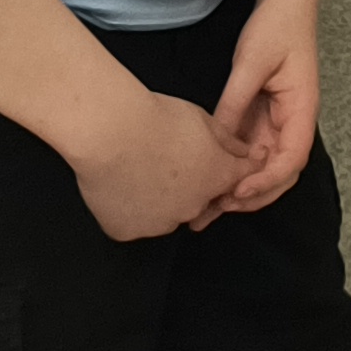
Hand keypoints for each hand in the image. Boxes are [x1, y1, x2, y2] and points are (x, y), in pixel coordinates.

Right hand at [68, 82, 256, 241]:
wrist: (108, 132)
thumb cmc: (154, 118)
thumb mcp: (202, 118)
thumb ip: (227, 140)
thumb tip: (242, 152)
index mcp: (217, 177)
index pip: (237, 178)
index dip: (227, 166)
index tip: (210, 156)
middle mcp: (193, 207)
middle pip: (198, 198)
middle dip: (189, 183)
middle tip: (166, 158)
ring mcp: (159, 223)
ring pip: (166, 214)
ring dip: (160, 200)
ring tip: (138, 170)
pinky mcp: (127, 231)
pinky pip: (133, 223)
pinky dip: (129, 210)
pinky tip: (120, 185)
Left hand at [209, 0, 322, 214]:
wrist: (286, 4)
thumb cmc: (277, 28)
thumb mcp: (251, 63)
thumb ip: (235, 103)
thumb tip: (217, 141)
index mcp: (302, 109)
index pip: (292, 158)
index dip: (267, 180)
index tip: (238, 192)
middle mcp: (293, 122)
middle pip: (281, 173)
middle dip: (253, 196)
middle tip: (216, 209)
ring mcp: (278, 122)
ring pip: (264, 167)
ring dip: (241, 188)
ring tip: (207, 206)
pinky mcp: (263, 118)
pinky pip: (251, 151)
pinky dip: (234, 169)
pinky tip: (210, 179)